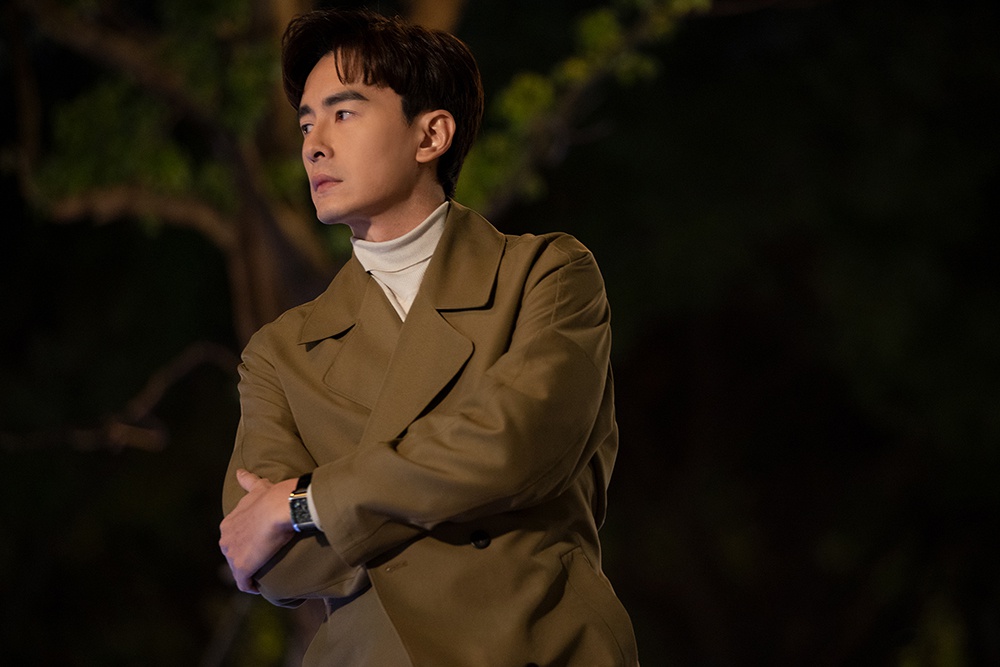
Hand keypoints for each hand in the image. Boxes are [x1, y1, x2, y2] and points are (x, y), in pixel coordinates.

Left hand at [219, 469, 297, 592]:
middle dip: (246, 558)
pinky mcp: (242, 569)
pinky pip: (244, 584)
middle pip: (234, 555)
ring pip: (238, 570)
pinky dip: (251, 586)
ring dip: (249, 573)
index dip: (247, 542)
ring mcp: (232, 555)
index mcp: (228, 524)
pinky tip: (260, 587)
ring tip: (264, 573)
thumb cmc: (272, 497)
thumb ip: (248, 481)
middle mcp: (225, 540)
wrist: (281, 507)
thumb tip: (240, 472)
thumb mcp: (258, 487)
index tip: (260, 543)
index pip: (234, 538)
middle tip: (264, 558)